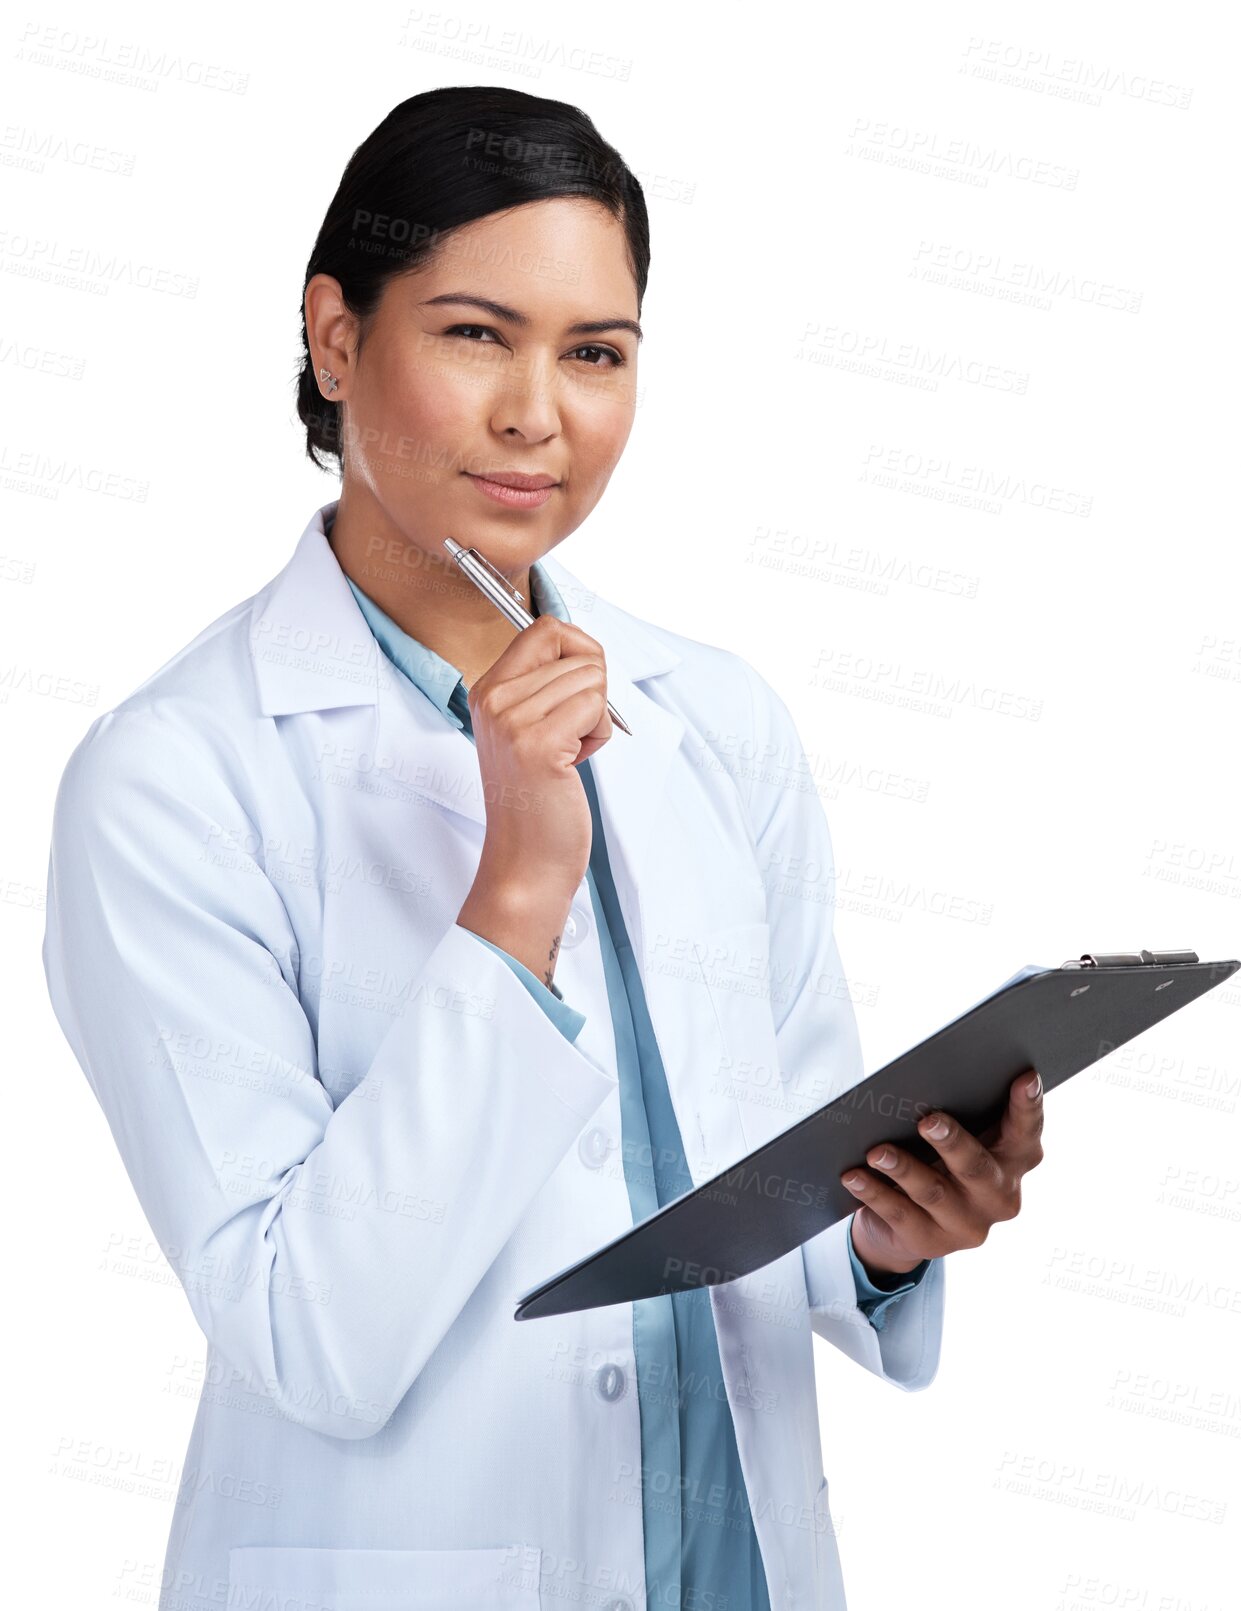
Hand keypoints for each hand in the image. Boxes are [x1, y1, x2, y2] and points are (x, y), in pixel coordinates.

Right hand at [466, 614, 614, 899]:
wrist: (525, 863)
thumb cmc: (537, 801)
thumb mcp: (529, 730)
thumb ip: (546, 687)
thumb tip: (588, 650)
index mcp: (488, 690)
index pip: (544, 627)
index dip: (581, 650)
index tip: (583, 688)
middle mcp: (494, 699)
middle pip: (577, 651)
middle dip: (593, 693)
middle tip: (570, 736)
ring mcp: (512, 721)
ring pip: (592, 679)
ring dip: (596, 718)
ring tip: (569, 754)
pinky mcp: (537, 744)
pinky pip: (595, 707)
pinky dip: (599, 735)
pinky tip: (575, 764)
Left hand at [842, 1069, 1044, 1279]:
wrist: (911, 1224)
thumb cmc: (940, 1160)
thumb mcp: (957, 1138)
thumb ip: (962, 1114)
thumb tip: (927, 1081)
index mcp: (1014, 1160)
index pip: (1026, 1131)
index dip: (1028, 1106)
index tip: (1025, 1077)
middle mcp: (1000, 1196)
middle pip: (977, 1167)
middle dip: (952, 1142)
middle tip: (928, 1120)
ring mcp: (968, 1225)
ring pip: (933, 1192)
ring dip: (903, 1168)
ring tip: (876, 1151)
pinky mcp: (932, 1243)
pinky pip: (899, 1214)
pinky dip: (874, 1192)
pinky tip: (854, 1176)